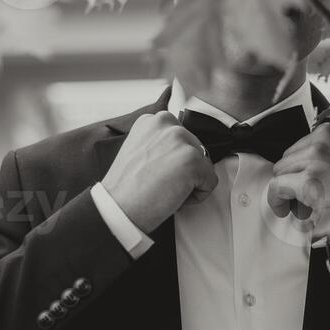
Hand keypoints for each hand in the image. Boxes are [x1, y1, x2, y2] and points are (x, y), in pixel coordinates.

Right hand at [102, 112, 217, 233]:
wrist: (118, 208)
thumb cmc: (126, 188)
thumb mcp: (138, 151)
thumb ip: (159, 144)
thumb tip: (178, 154)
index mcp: (151, 120)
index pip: (181, 138)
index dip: (173, 161)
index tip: (157, 172)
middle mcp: (166, 123)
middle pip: (195, 150)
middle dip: (183, 170)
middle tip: (160, 183)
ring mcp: (181, 139)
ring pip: (204, 165)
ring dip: (190, 182)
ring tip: (165, 189)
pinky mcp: (193, 159)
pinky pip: (210, 182)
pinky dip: (197, 196)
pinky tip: (173, 197)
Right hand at [267, 116, 329, 229]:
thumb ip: (310, 226)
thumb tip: (297, 226)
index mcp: (311, 182)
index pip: (275, 187)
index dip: (278, 200)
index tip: (284, 206)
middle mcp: (314, 155)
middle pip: (281, 167)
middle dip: (290, 182)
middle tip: (305, 194)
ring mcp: (325, 136)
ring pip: (293, 149)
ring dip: (300, 164)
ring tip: (318, 176)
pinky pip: (312, 136)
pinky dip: (316, 148)